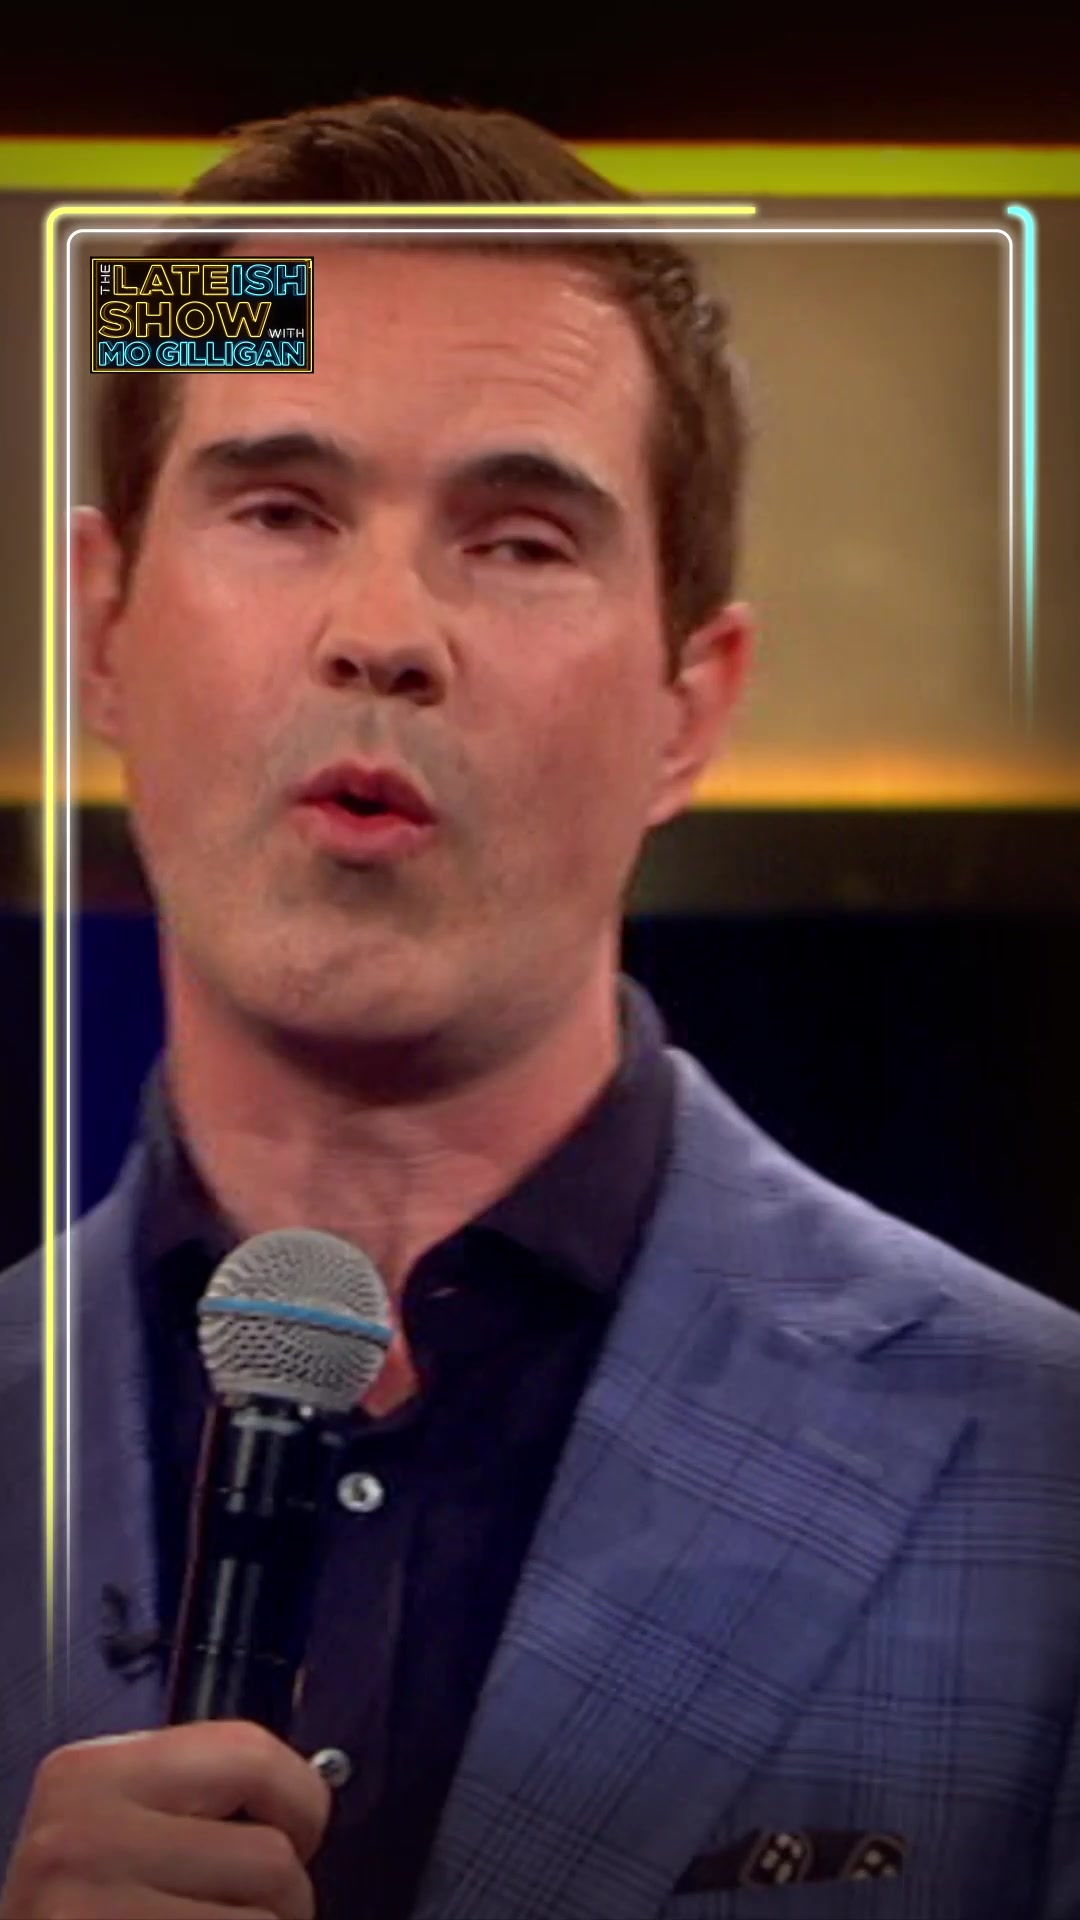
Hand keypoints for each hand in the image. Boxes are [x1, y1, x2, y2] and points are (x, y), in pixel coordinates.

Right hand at [0, 1722, 330, 1918]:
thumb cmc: (83, 1908)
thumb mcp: (114, 1829)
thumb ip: (191, 1799)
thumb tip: (310, 1794)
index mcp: (89, 1772)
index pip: (249, 1751)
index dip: (301, 1800)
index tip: (300, 1833)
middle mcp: (81, 1835)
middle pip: (270, 1855)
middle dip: (284, 1898)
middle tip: (250, 1912)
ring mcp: (89, 1910)